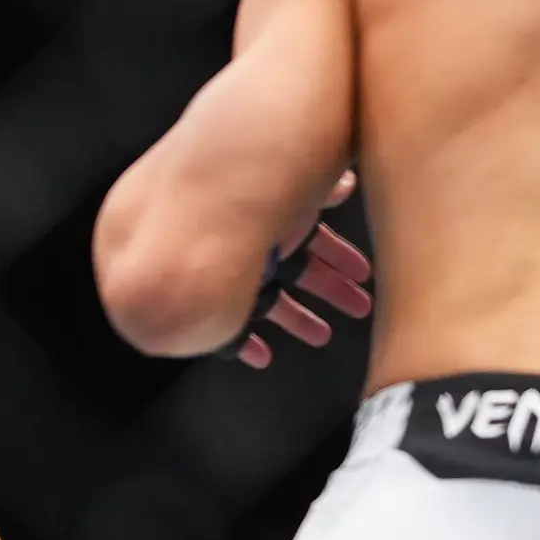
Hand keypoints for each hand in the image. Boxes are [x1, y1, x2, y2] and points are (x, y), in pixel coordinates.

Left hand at [229, 174, 372, 369]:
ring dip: (297, 319)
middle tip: (359, 306)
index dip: (339, 255)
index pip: (315, 238)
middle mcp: (254, 245)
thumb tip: (345, 183)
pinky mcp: (210, 302)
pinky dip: (246, 344)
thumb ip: (322, 188)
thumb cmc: (238, 199)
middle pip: (299, 270)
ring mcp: (231, 273)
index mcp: (275, 218)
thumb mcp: (295, 189)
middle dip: (331, 289)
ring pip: (270, 301)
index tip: (362, 272)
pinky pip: (229, 328)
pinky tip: (261, 356)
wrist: (177, 225)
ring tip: (321, 337)